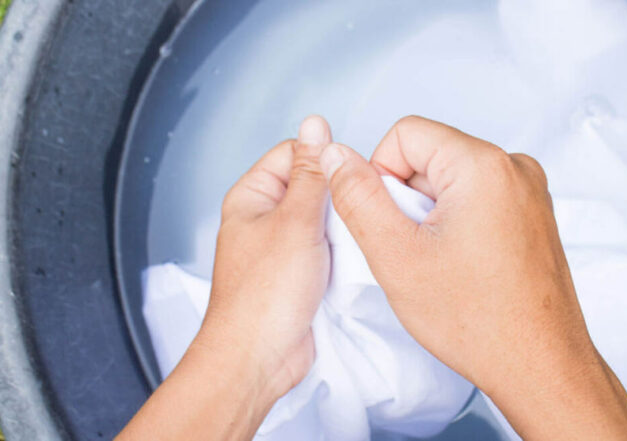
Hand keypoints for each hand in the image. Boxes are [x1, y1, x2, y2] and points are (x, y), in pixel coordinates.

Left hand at [201, 114, 330, 396]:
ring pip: (323, 221)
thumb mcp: (296, 221)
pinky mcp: (298, 274)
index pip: (293, 154)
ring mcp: (282, 248)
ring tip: (353, 240)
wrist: (260, 357)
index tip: (345, 177)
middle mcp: (264, 219)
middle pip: (311, 188)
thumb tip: (315, 125)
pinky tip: (353, 260)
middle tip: (352, 213)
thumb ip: (311, 174)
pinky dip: (341, 253)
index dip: (323, 161)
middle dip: (335, 198)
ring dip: (341, 227)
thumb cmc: (266, 293)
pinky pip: (326, 250)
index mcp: (252, 196)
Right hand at [319, 116, 626, 439]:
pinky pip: (477, 196)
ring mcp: (529, 190)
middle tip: (414, 250)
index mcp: (483, 165)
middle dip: (407, 198)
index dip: (380, 175)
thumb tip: (334, 154)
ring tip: (439, 261)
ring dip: (429, 212)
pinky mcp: (533, 212)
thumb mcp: (395, 255)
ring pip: (450, 178)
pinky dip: (455, 221)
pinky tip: (460, 263)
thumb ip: (357, 196)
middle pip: (429, 154)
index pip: (405, 133)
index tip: (391, 224)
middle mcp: (514, 166)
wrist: (540, 367)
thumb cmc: (476, 320)